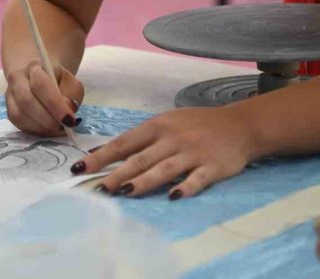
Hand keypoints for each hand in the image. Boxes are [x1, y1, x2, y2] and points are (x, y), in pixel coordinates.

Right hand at [5, 59, 84, 135]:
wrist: (38, 79)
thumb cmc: (58, 81)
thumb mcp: (71, 83)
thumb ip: (72, 96)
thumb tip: (66, 117)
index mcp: (34, 67)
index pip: (40, 84)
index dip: (54, 104)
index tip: (69, 119)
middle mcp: (17, 80)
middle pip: (25, 100)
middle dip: (47, 119)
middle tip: (63, 128)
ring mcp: (10, 96)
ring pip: (19, 115)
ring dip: (41, 127)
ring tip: (57, 129)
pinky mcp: (9, 111)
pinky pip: (19, 125)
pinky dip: (36, 131)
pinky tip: (48, 130)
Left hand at [75, 106, 255, 198]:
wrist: (240, 125)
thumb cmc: (195, 125)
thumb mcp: (165, 123)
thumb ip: (138, 139)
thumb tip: (101, 152)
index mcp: (157, 126)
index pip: (123, 143)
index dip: (101, 156)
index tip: (80, 167)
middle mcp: (172, 139)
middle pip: (140, 158)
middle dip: (117, 173)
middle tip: (98, 188)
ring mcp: (193, 153)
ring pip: (164, 169)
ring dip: (143, 181)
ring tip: (124, 193)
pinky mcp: (213, 167)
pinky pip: (197, 179)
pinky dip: (185, 188)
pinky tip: (172, 197)